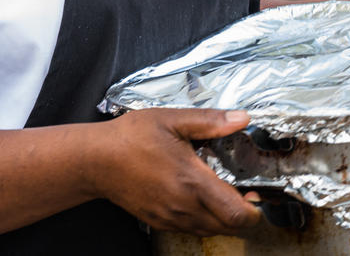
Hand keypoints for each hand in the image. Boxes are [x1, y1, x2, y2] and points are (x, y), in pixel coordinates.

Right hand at [89, 108, 262, 236]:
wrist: (95, 160)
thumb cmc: (129, 138)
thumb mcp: (170, 120)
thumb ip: (209, 121)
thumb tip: (241, 118)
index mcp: (192, 181)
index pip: (238, 214)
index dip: (254, 210)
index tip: (254, 194)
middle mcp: (184, 205)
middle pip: (229, 228)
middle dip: (241, 215)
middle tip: (239, 193)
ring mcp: (170, 217)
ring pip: (210, 231)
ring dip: (221, 218)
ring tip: (216, 195)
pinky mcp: (158, 221)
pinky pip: (190, 229)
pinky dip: (200, 220)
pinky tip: (192, 198)